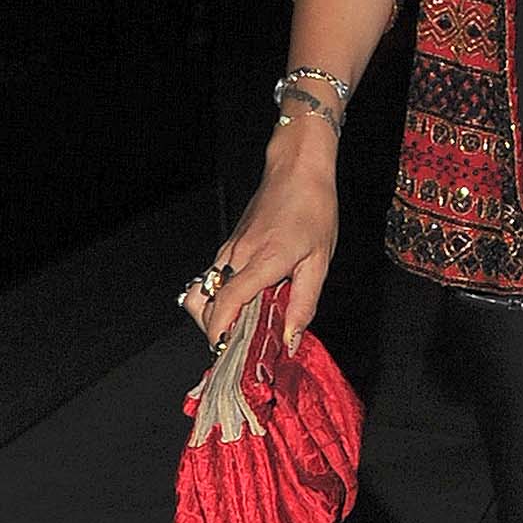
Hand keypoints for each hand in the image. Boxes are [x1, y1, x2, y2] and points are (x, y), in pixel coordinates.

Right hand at [179, 132, 337, 354]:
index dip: (219, 332)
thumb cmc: (312, 209)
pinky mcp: (230, 244)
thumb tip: (291, 339)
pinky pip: (214, 276)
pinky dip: (220, 296)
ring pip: (203, 289)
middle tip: (237, 344)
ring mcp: (229, 249)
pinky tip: (246, 302)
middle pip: (203, 302)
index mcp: (261, 261)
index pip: (225, 304)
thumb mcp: (319, 262)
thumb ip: (304, 304)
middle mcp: (236, 256)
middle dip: (213, 329)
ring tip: (239, 326)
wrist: (297, 170)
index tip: (224, 351)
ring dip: (213, 312)